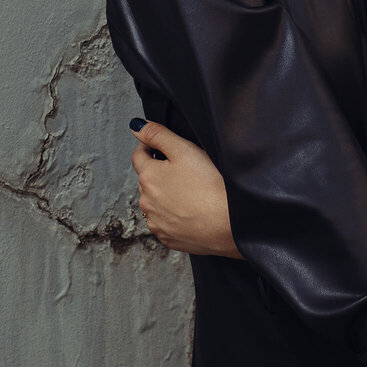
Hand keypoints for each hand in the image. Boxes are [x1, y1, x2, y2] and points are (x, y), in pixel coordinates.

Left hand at [129, 120, 244, 258]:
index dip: (151, 147)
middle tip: (186, 170)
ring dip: (166, 196)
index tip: (164, 147)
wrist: (229, 225)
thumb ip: (158, 135)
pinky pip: (166, 223)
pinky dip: (174, 216)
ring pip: (156, 203)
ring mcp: (157, 224)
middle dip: (160, 173)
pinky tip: (192, 211)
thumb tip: (136, 127)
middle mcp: (146, 203)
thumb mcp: (184, 149)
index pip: (139, 156)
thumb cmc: (210, 186)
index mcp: (148, 177)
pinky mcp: (169, 239)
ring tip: (191, 192)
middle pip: (147, 180)